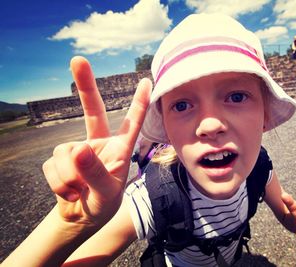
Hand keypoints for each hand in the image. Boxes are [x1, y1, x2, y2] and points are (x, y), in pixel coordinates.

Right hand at [42, 56, 150, 228]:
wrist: (81, 217)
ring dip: (69, 178)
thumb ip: (94, 173)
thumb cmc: (103, 204)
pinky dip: (59, 184)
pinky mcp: (59, 159)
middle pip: (92, 110)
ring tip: (80, 192)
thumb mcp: (105, 193)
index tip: (147, 81)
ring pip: (65, 153)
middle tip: (77, 60)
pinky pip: (52, 167)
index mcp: (119, 149)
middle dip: (84, 85)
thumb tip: (77, 148)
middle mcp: (98, 144)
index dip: (139, 103)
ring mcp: (77, 150)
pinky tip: (69, 192)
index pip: (131, 123)